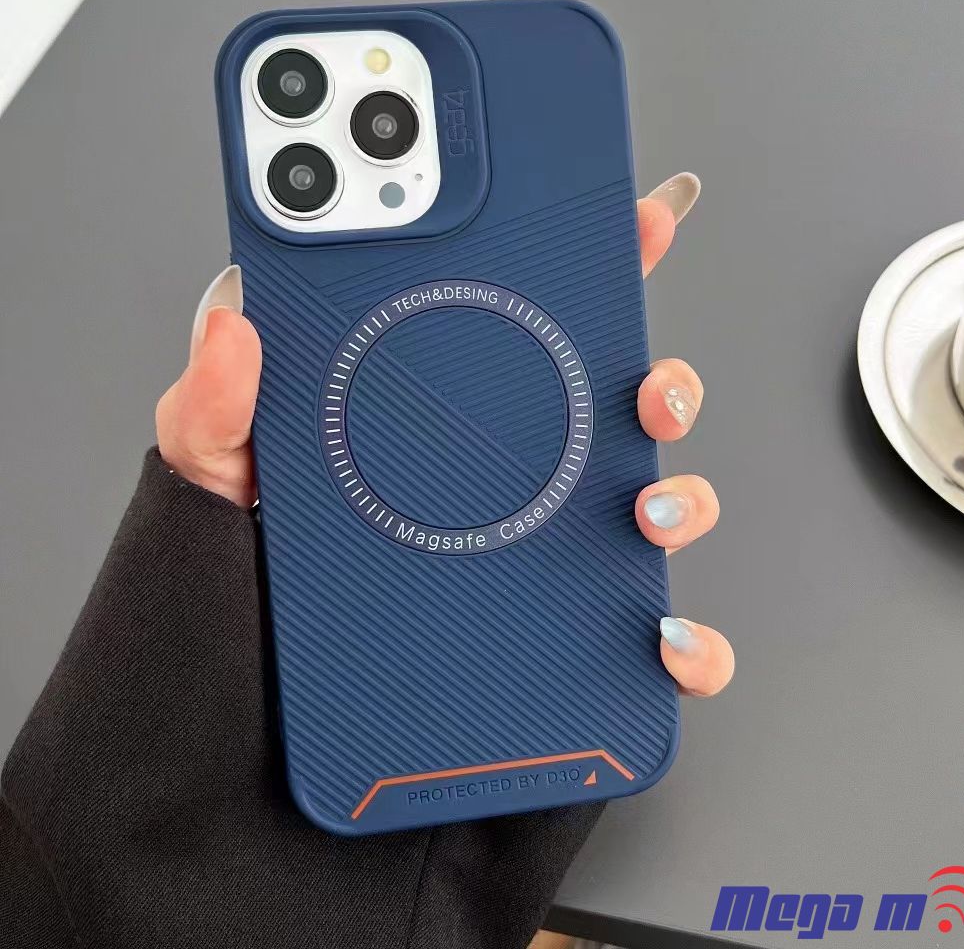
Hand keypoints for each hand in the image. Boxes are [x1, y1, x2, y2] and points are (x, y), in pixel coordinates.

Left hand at [157, 172, 733, 697]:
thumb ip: (216, 416)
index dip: (583, 271)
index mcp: (427, 442)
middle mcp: (497, 503)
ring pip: (651, 515)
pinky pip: (655, 654)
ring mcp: (538, 581)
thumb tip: (235, 319)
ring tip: (648, 507)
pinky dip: (689, 646)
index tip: (632, 218)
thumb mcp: (208, 516)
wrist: (242, 812)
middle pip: (608, 417)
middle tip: (645, 383)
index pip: (517, 337)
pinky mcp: (565, 671)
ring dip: (683, 497)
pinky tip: (662, 636)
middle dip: (658, 381)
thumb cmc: (231, 655)